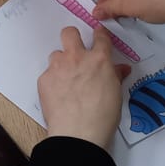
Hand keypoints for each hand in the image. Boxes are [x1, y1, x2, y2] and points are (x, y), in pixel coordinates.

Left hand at [38, 26, 129, 148]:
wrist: (78, 132)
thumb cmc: (102, 116)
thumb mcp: (116, 94)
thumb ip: (115, 76)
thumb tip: (121, 69)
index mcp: (99, 59)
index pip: (99, 36)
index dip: (99, 34)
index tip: (98, 36)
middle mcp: (77, 58)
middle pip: (69, 33)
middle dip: (72, 37)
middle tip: (76, 52)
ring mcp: (58, 67)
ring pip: (56, 54)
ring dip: (61, 63)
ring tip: (66, 80)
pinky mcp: (44, 79)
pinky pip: (48, 74)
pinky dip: (53, 81)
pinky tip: (58, 95)